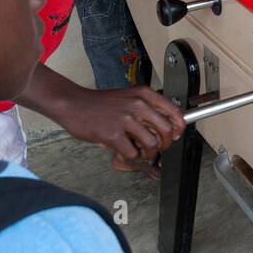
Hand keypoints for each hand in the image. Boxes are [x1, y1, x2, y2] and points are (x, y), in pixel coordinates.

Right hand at [56, 86, 184, 163]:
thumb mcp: (129, 97)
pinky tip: (125, 153)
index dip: (179, 128)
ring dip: (148, 153)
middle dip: (165, 144)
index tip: (175, 136)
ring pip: (152, 144)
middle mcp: (138, 104)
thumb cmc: (101, 104)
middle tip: (157, 148)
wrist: (73, 104)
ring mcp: (125, 119)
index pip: (175, 112)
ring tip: (140, 152)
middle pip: (166, 131)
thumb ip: (147, 109)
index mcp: (144, 94)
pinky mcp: (112, 134)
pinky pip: (132, 153)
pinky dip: (131, 157)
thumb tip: (167, 128)